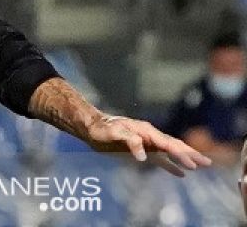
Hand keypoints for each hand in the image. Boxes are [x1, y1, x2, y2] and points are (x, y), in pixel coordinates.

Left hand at [82, 114, 212, 176]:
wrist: (92, 127)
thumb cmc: (102, 129)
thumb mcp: (113, 132)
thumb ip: (130, 141)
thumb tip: (144, 156)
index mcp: (145, 130)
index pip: (167, 143)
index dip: (180, 154)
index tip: (192, 164)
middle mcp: (149, 136)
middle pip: (174, 145)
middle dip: (190, 154)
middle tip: (207, 163)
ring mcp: (147, 143)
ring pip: (170, 151)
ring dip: (185, 158)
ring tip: (200, 166)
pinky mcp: (142, 151)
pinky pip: (160, 159)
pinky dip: (171, 165)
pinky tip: (181, 173)